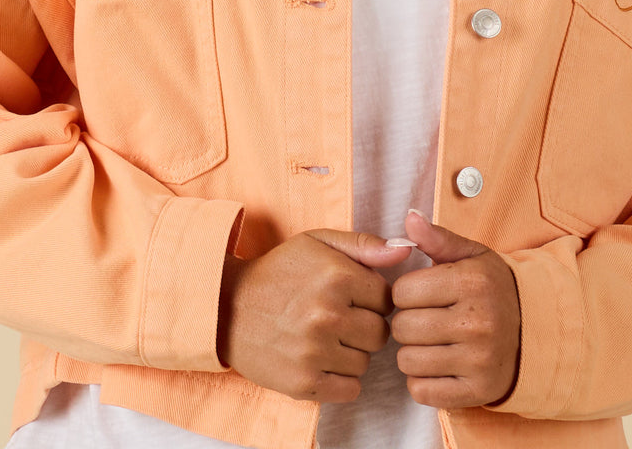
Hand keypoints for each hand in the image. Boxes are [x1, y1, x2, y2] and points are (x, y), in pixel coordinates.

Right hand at [218, 229, 413, 402]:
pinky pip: (350, 390)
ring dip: (351, 353)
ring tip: (324, 337)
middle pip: (380, 334)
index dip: (371, 298)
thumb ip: (364, 244)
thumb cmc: (278, 271)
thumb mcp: (317, 242)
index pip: (387, 299)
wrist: (226, 306)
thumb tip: (405, 250)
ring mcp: (315, 351)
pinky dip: (341, 380)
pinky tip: (322, 360)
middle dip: (364, 326)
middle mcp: (328, 314)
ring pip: (365, 363)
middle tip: (339, 319)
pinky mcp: (303, 382)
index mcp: (337, 276)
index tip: (352, 297)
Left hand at [391, 210, 521, 408]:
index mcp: (472, 282)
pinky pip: (421, 391)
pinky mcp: (478, 391)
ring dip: (412, 352)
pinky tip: (438, 364)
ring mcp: (479, 360)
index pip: (402, 291)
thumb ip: (437, 237)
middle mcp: (477, 322)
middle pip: (402, 327)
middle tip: (426, 318)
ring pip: (407, 360)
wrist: (536, 331)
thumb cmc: (493, 289)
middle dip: (407, 321)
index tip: (421, 294)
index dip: (405, 292)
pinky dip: (422, 380)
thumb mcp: (472, 256)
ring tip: (432, 341)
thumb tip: (409, 217)